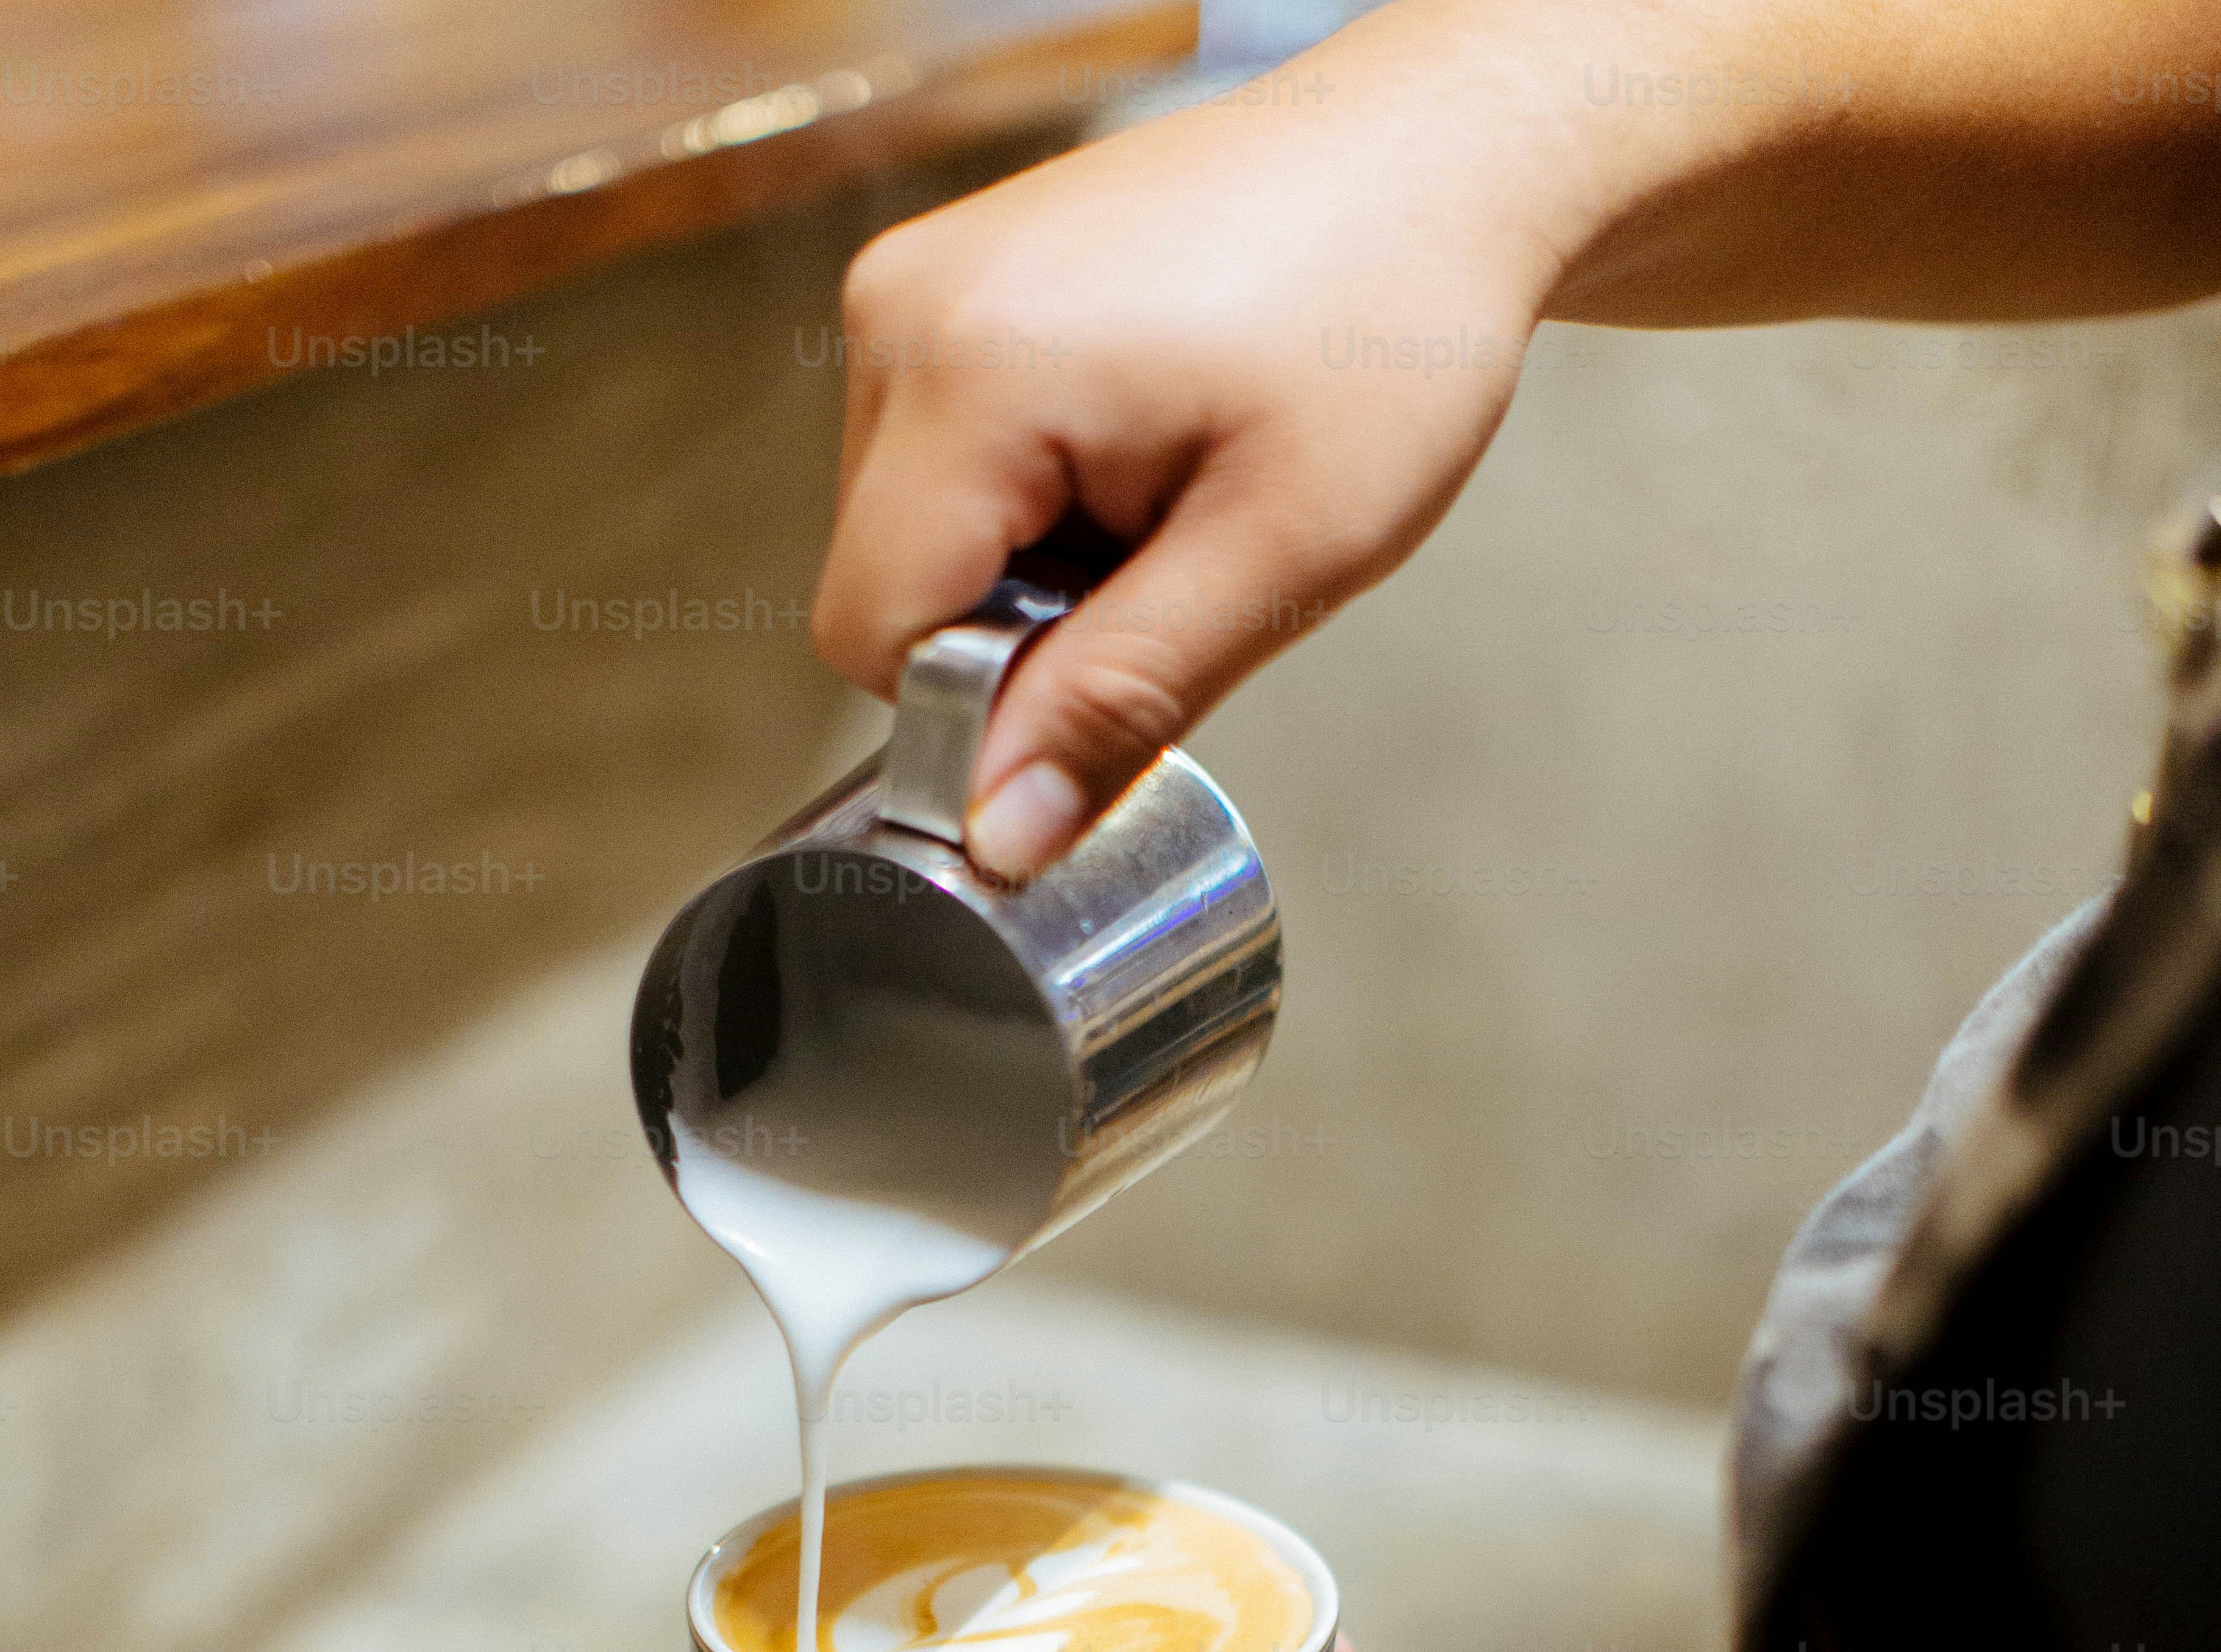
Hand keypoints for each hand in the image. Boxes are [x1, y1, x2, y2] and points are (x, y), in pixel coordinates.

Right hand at [811, 4, 1571, 875]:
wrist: (1436, 160)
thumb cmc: (1388, 323)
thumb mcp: (1280, 554)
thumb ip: (1121, 703)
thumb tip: (1000, 836)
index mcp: (969, 366)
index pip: (872, 634)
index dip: (981, 708)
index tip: (1116, 675)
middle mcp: (906, 305)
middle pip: (886, 584)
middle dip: (1018, 629)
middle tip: (1171, 567)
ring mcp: (920, 280)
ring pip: (914, 532)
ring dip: (1032, 567)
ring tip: (1167, 493)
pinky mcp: (951, 281)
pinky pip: (942, 460)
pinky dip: (1035, 497)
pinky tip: (1140, 450)